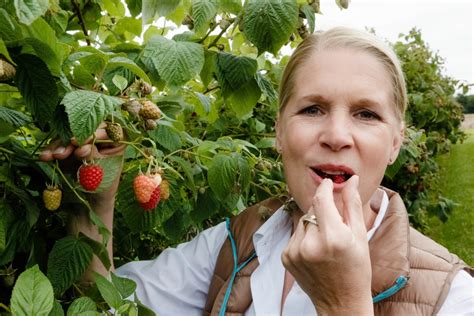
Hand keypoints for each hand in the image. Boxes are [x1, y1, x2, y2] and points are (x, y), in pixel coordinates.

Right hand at [39, 122, 126, 200]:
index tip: (80, 142)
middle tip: (62, 153)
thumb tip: (82, 148)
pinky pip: (60, 144)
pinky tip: (45, 157)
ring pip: (71, 136)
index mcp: (117, 141)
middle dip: (71, 141)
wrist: (94, 198)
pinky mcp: (71, 147)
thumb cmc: (104, 184)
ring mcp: (85, 140)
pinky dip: (52, 150)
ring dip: (58, 145)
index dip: (94, 134)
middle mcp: (101, 137)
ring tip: (51, 156)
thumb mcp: (101, 172)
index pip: (110, 131)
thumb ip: (92, 157)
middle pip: (87, 130)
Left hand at [281, 176, 372, 314]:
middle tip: (335, 228)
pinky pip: (294, 235)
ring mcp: (295, 252)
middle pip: (312, 210)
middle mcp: (311, 244)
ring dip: (313, 226)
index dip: (324, 188)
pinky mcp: (286, 257)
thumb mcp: (360, 236)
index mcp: (334, 238)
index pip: (320, 199)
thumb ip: (352, 204)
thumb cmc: (357, 269)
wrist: (341, 302)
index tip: (328, 184)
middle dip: (323, 212)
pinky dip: (304, 238)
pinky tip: (315, 252)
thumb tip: (350, 179)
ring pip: (302, 222)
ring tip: (326, 244)